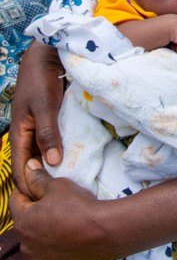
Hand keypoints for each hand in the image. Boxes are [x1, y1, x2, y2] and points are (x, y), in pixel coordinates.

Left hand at [9, 159, 104, 259]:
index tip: (39, 185)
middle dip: (35, 211)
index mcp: (22, 222)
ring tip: (62, 221)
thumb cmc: (78, 206)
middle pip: (25, 222)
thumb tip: (27, 168)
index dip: (27, 189)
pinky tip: (66, 237)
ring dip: (42, 231)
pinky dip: (52, 247)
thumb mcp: (57, 186)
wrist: (102, 232)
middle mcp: (25, 245)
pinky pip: (47, 255)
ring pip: (35, 240)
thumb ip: (38, 178)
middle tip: (54, 202)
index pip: (16, 199)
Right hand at [11, 41, 64, 194]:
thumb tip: (53, 164)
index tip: (44, 203)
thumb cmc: (42, 80)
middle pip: (33, 166)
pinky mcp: (51, 123)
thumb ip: (48, 133)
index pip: (20, 170)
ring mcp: (39, 130)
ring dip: (54, 167)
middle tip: (61, 196)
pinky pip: (54, 143)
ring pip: (44, 156)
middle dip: (43, 180)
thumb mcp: (44, 107)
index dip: (29, 187)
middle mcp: (27, 136)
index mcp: (19, 135)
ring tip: (70, 183)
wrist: (48, 57)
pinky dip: (61, 153)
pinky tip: (75, 161)